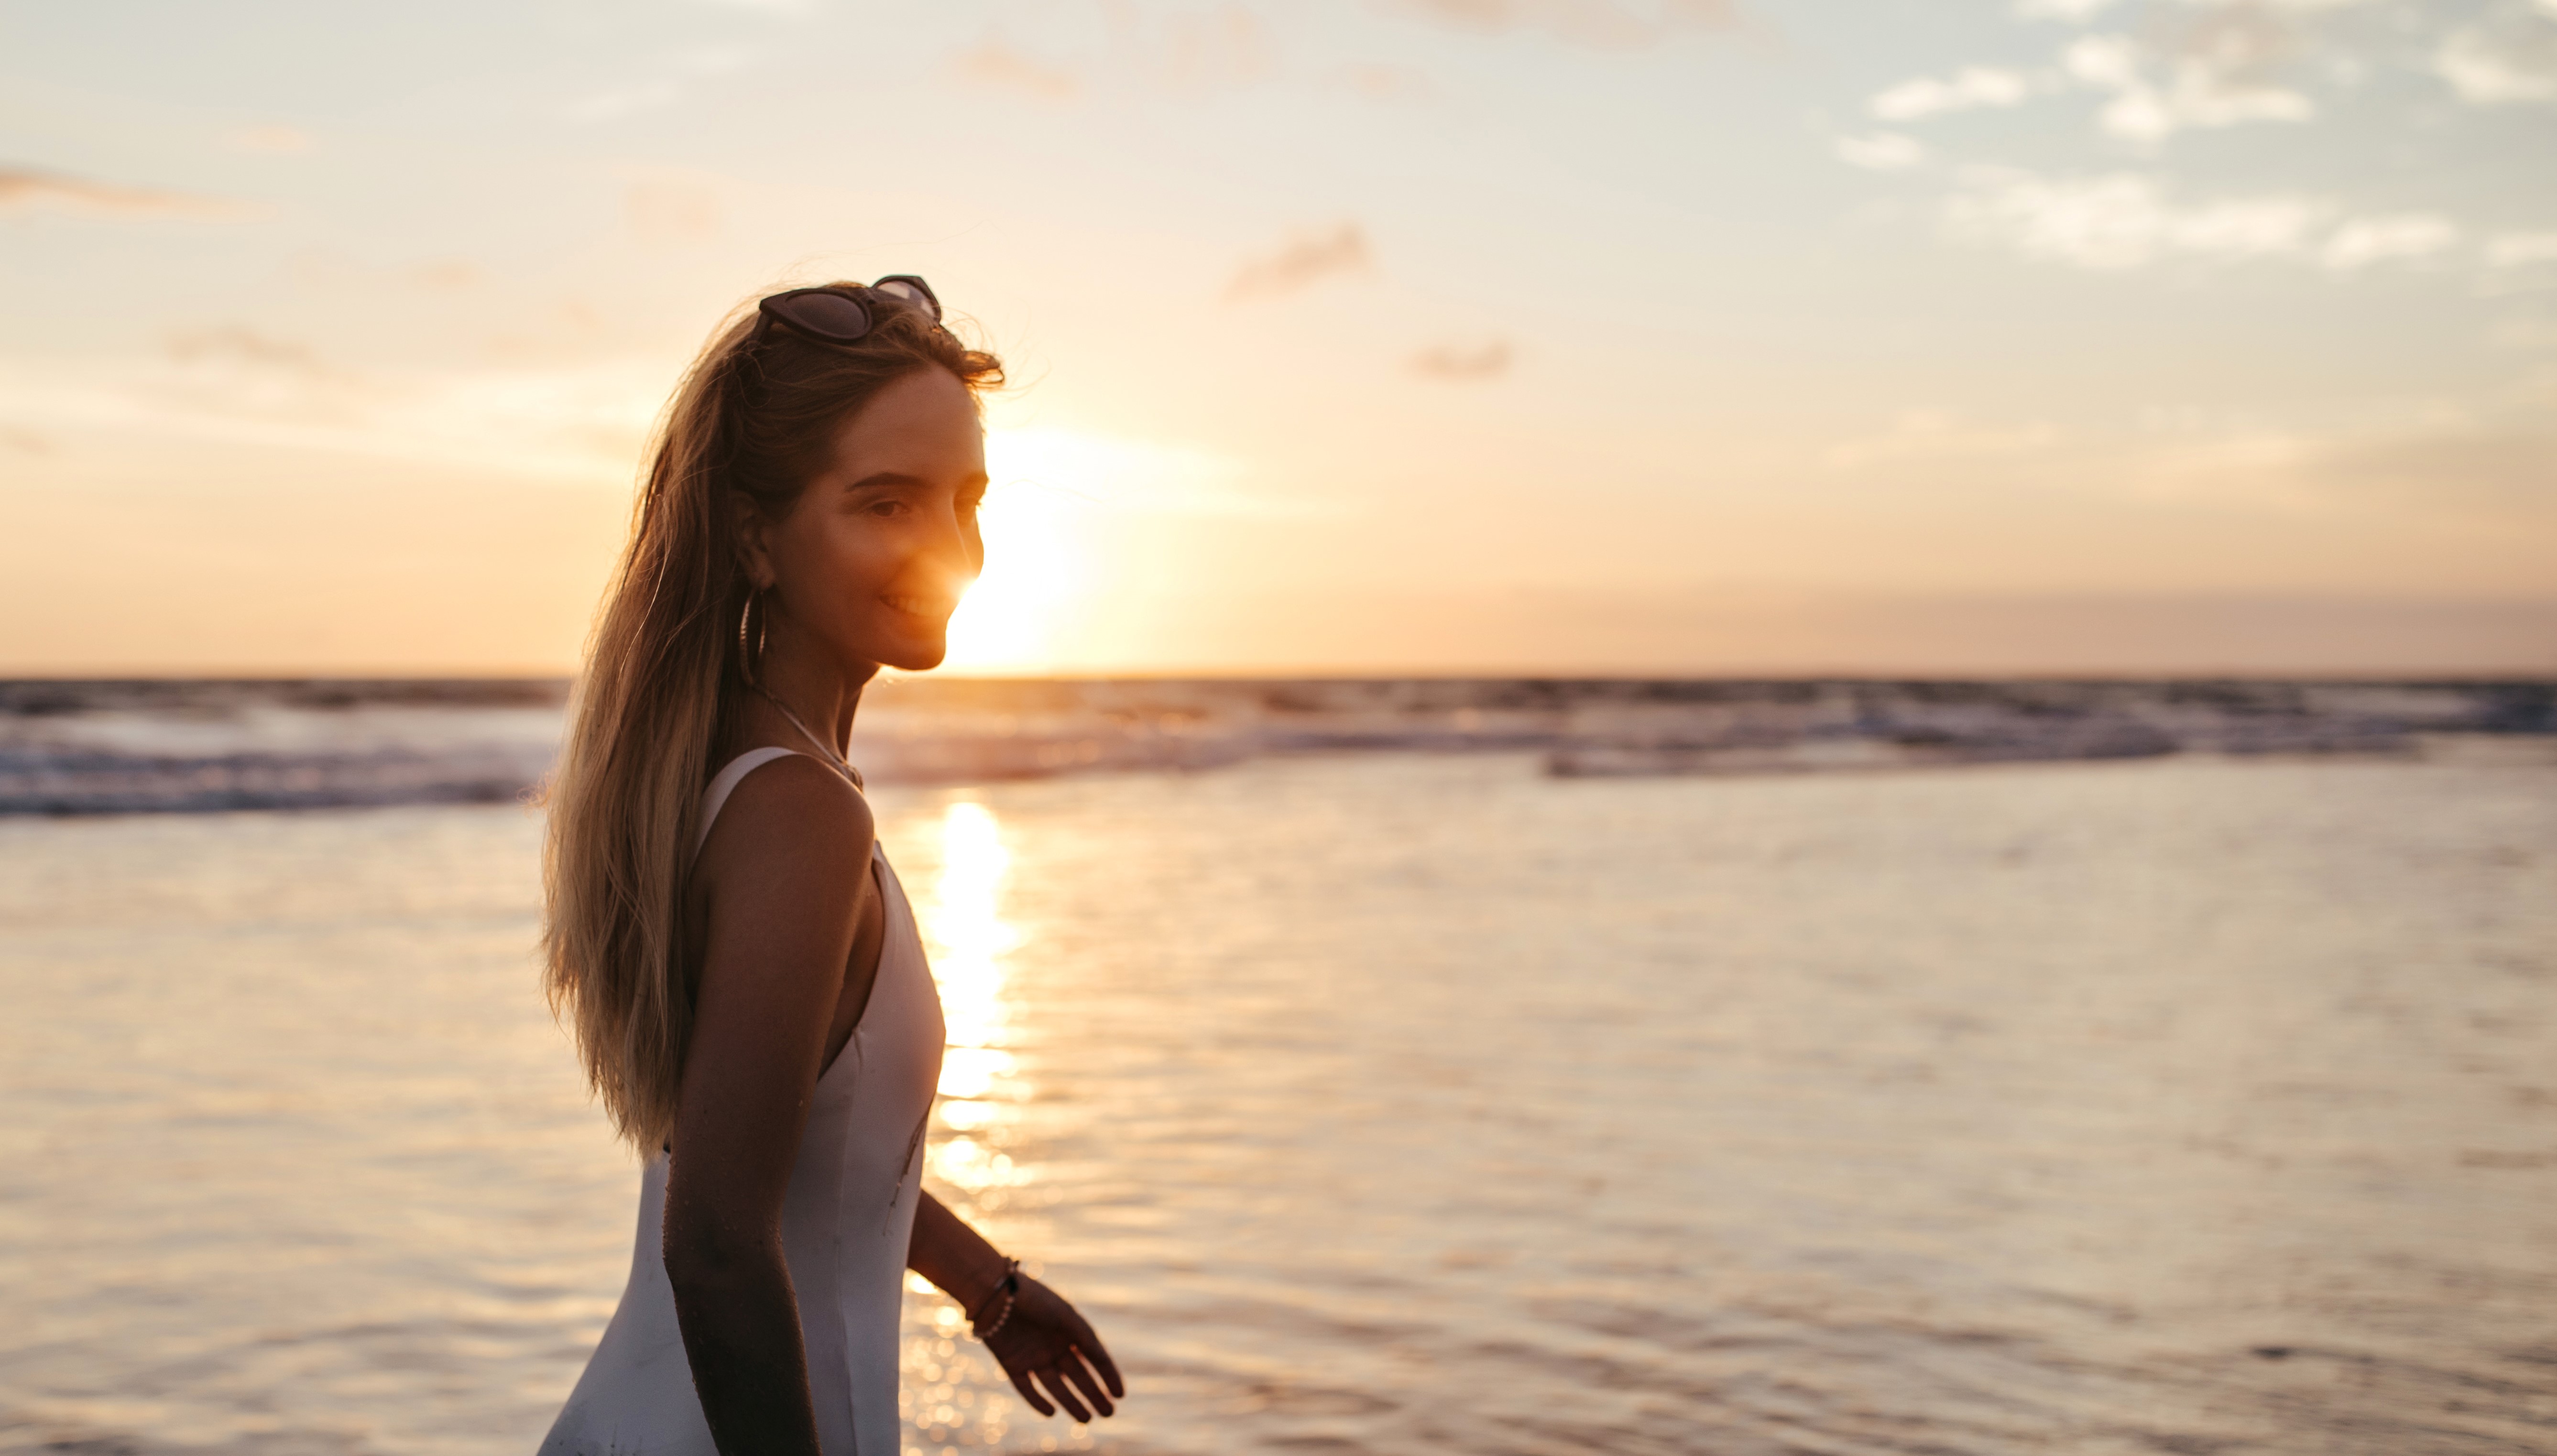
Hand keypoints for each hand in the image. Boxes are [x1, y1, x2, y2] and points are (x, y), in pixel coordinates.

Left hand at [982, 1276, 1124, 1422]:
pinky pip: (1027, 1388)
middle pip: (1078, 1376)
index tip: (1120, 1394)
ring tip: (1086, 1420)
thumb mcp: (1066, 1316)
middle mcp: (1054, 1346)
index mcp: (1070, 1331)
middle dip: (1094, 1395)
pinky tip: (1051, 1412)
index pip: (1094, 1358)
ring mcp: (1034, 1357)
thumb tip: (1102, 1359)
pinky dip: (1038, 1401)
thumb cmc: (1035, 1299)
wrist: (996, 1293)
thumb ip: (1085, 1338)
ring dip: (1071, 1403)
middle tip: (1108, 1414)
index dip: (1108, 1376)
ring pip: (1056, 1386)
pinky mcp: (1013, 1365)